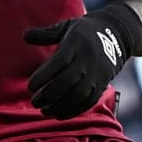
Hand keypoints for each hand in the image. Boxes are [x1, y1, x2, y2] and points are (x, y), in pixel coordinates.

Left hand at [25, 3, 141, 119]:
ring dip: (60, 106)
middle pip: (68, 81)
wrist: (116, 33)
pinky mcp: (103, 84)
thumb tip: (25, 36)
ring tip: (44, 111)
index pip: (60, 61)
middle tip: (34, 101)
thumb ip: (45, 34)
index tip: (30, 86)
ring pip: (78, 94)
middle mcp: (88, 59)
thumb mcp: (66, 27)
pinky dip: (74, 111)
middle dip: (49, 94)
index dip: (44, 75)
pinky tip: (58, 115)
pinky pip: (89, 101)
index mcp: (77, 43)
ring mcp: (97, 73)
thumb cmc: (84, 31)